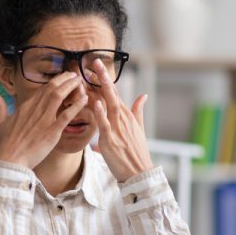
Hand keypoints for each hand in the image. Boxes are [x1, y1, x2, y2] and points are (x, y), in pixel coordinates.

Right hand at [0, 72, 87, 168]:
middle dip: (65, 79)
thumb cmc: (4, 145)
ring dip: (71, 86)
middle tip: (75, 74)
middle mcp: (35, 110)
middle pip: (52, 88)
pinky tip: (85, 99)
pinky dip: (77, 106)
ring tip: (80, 81)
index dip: (54, 82)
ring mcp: (44, 120)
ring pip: (59, 96)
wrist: (9, 161)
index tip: (63, 77)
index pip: (42, 89)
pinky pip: (67, 115)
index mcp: (24, 107)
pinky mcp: (52, 132)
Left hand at [90, 59, 153, 181]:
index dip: (104, 80)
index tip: (95, 67)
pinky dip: (100, 113)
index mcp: (127, 115)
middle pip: (111, 94)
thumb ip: (138, 111)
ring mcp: (117, 128)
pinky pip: (104, 124)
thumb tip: (143, 96)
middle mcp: (122, 118)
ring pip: (108, 104)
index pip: (114, 93)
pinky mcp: (111, 140)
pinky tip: (96, 102)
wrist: (139, 172)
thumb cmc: (137, 152)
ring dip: (100, 88)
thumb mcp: (140, 128)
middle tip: (93, 62)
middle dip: (102, 77)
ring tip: (92, 74)